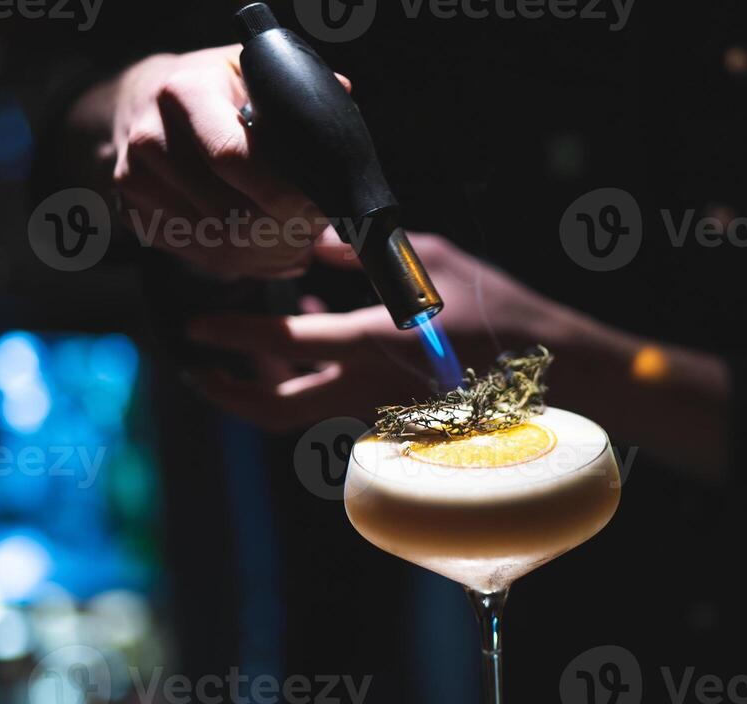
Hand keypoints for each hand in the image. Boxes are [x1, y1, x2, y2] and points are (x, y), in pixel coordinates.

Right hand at [70, 46, 349, 280]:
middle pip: (230, 214)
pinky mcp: (133, 215)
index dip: (285, 193)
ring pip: (220, 244)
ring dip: (271, 251)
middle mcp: (151, 138)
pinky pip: (203, 258)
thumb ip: (294, 88)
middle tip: (316, 227)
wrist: (139, 101)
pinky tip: (266, 245)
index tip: (321, 205)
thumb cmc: (212, 88)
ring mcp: (135, 180)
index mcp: (185, 94)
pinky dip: (247, 262)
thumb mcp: (250, 68)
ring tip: (295, 235)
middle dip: (285, 230)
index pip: (234, 157)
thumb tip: (345, 93)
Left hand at [185, 230, 604, 427]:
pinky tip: (304, 353)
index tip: (195, 326)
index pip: (282, 343)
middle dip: (228, 391)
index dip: (230, 334)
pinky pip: (334, 405)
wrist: (551, 371)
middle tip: (197, 370)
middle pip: (276, 408)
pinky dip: (307, 384)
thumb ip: (361, 253)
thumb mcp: (428, 261)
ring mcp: (381, 410)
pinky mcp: (397, 419)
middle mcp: (367, 388)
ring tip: (235, 369)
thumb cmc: (496, 310)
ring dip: (261, 395)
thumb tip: (310, 240)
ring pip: (302, 415)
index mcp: (371, 344)